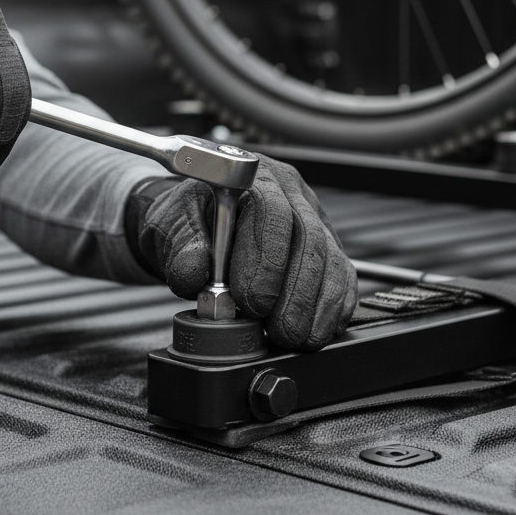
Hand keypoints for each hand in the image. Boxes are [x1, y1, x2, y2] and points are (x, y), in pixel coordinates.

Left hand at [126, 155, 357, 349]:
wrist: (198, 223)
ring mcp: (314, 219)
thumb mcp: (171, 224)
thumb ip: (181, 246)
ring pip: (331, 261)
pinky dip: (332, 308)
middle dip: (295, 293)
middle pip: (309, 239)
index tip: (251, 301)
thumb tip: (194, 274)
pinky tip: (316, 329)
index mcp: (254, 177)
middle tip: (279, 330)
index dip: (267, 260)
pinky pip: (343, 277)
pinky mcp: (327, 248)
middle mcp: (291, 193)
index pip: (272, 212)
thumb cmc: (189, 218)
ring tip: (294, 337)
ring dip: (315, 306)